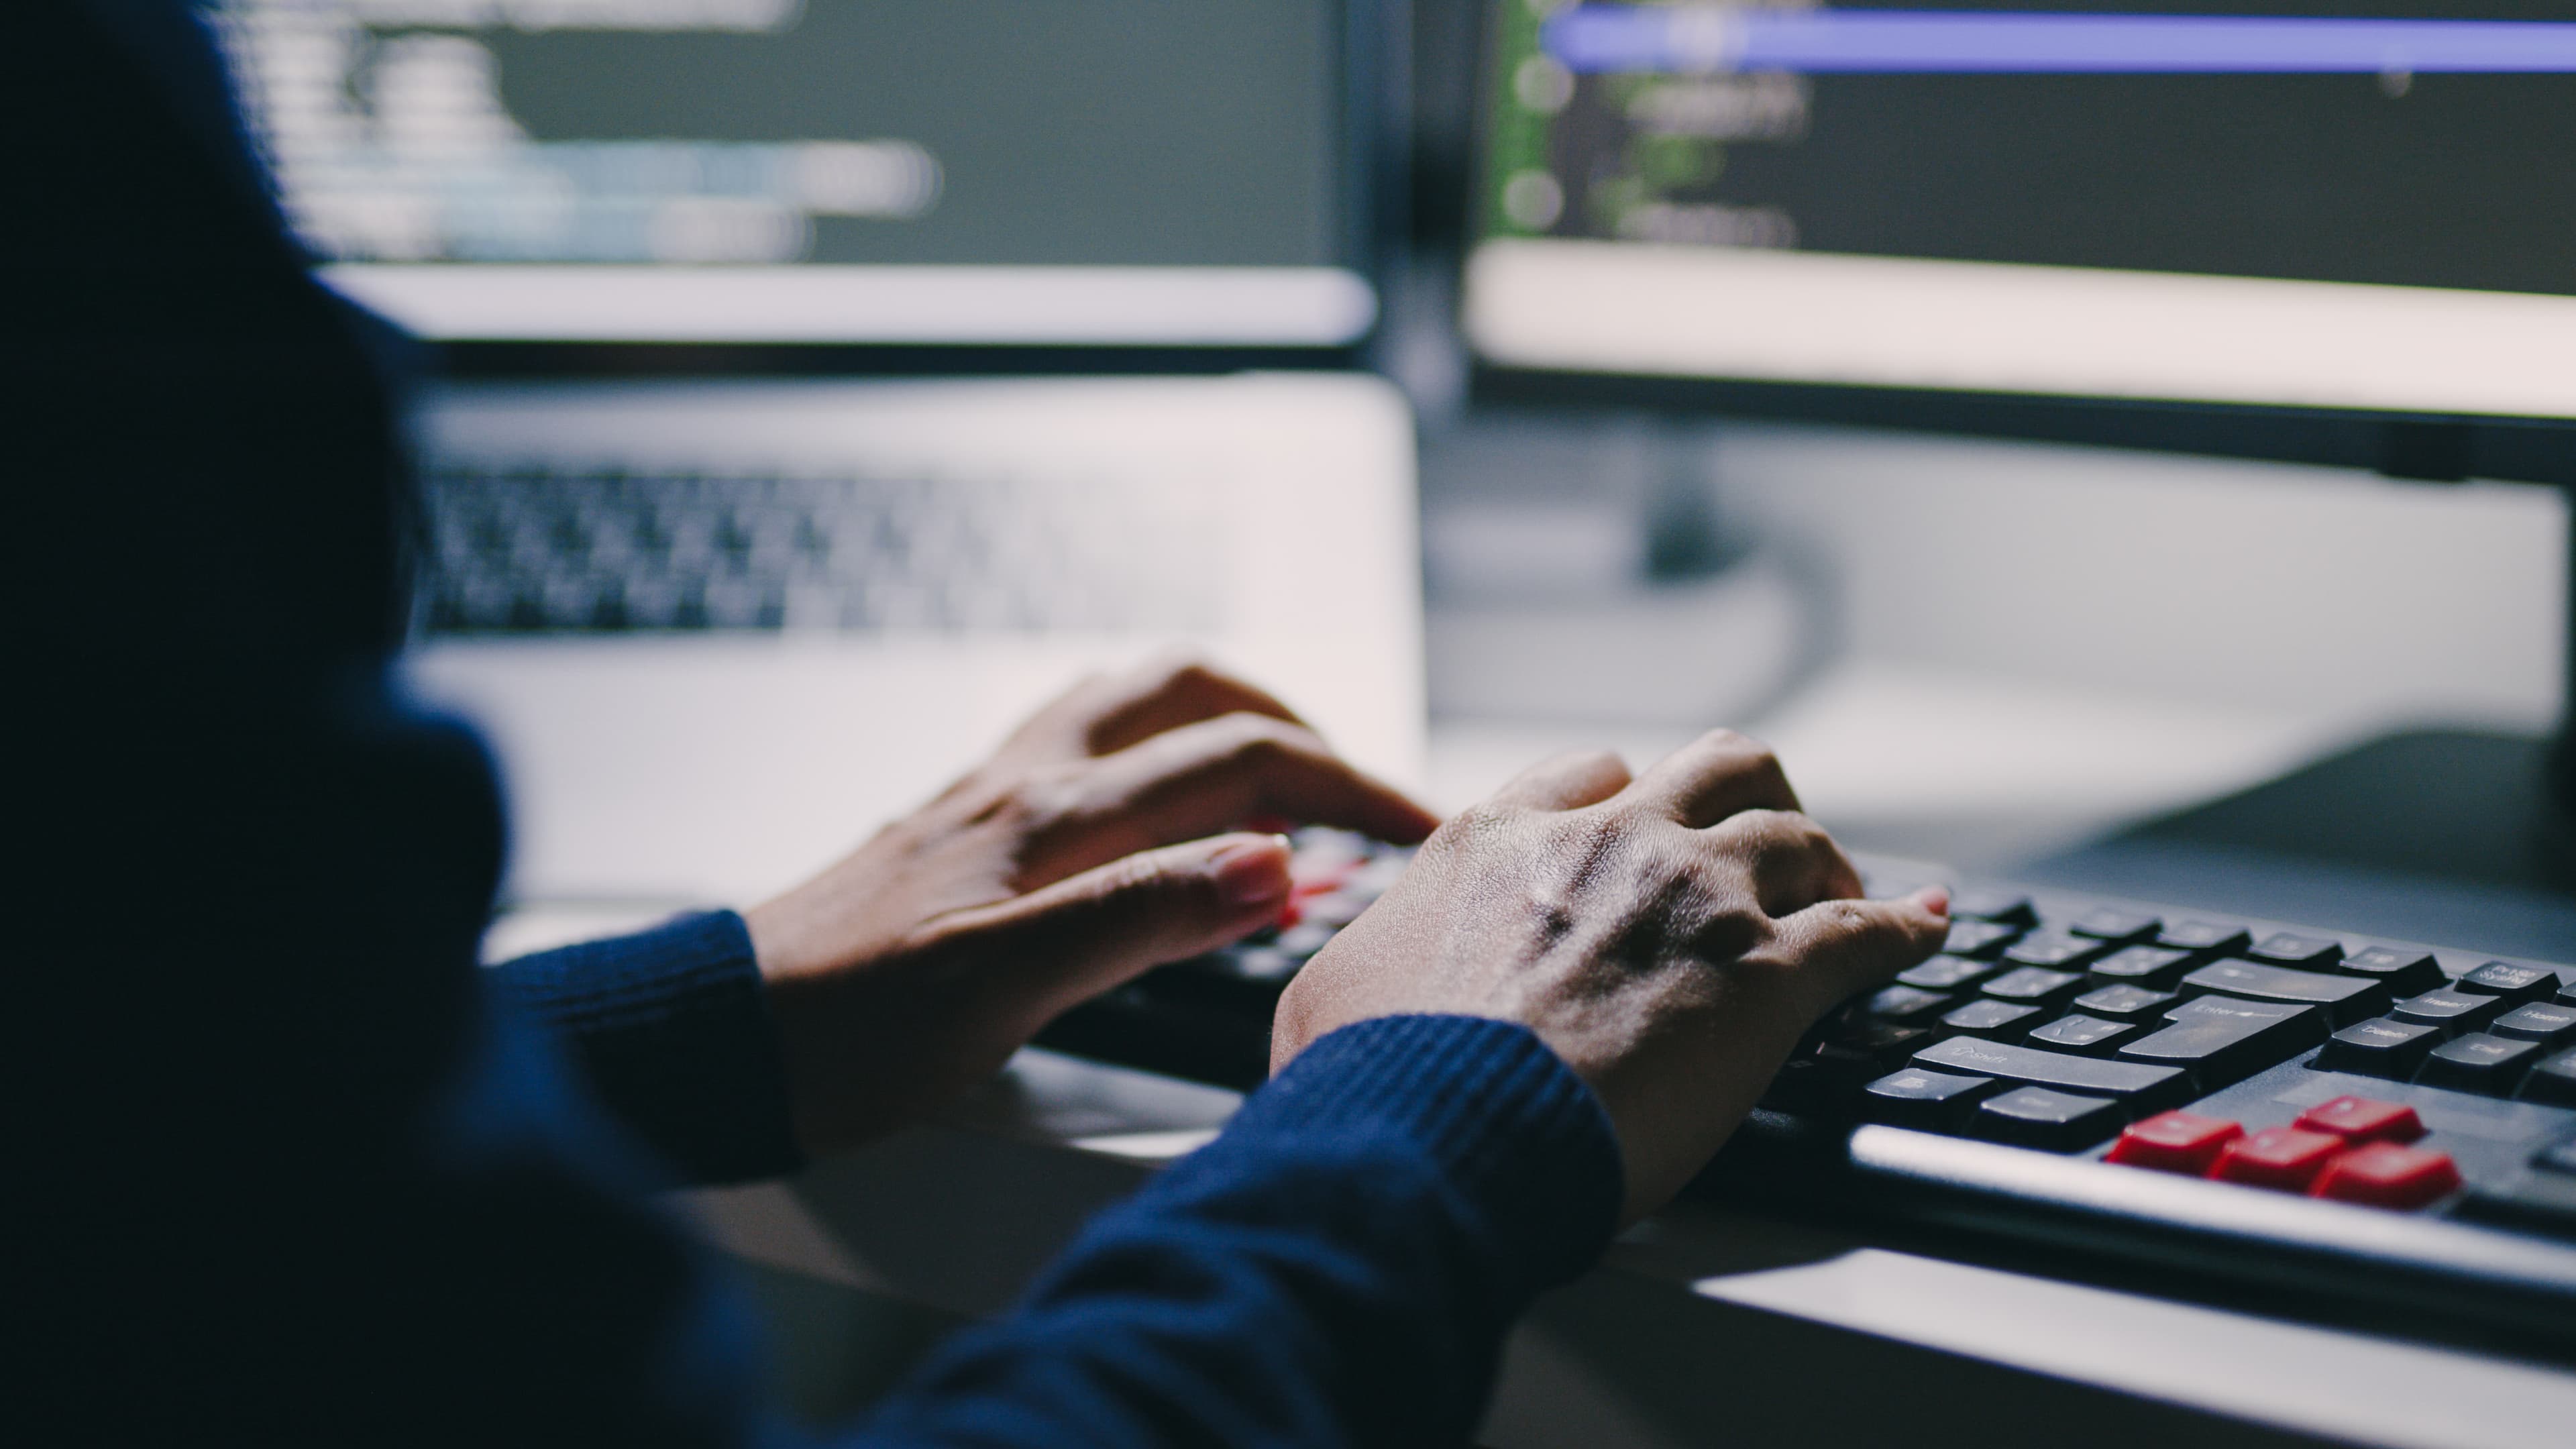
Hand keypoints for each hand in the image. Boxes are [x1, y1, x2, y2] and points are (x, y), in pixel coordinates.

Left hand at [746, 656, 1438, 1152]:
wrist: (720, 1041)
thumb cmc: (842, 1032)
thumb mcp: (1001, 991)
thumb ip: (1139, 919)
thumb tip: (1272, 863)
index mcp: (1051, 819)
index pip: (1240, 761)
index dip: (1351, 786)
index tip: (1425, 828)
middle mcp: (1024, 784)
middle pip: (1193, 692)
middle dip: (1299, 724)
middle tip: (1360, 794)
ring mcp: (990, 797)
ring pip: (1132, 702)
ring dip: (1225, 716)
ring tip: (1283, 778)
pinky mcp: (963, 829)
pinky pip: (1084, 746)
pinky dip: (1155, 752)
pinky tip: (1161, 811)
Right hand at [1271, 731, 1947, 1220]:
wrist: (1438, 1135)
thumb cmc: (1373, 1083)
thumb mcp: (1326, 997)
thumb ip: (1364, 965)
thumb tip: (1347, 996)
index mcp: (1501, 840)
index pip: (1589, 772)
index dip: (1630, 793)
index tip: (1646, 820)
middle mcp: (1608, 844)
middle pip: (1718, 765)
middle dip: (1748, 797)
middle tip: (1763, 845)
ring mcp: (1696, 900)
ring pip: (1796, 830)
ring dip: (1827, 858)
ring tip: (1847, 890)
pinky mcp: (1767, 978)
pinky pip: (1868, 931)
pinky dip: (1907, 927)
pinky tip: (1926, 930)